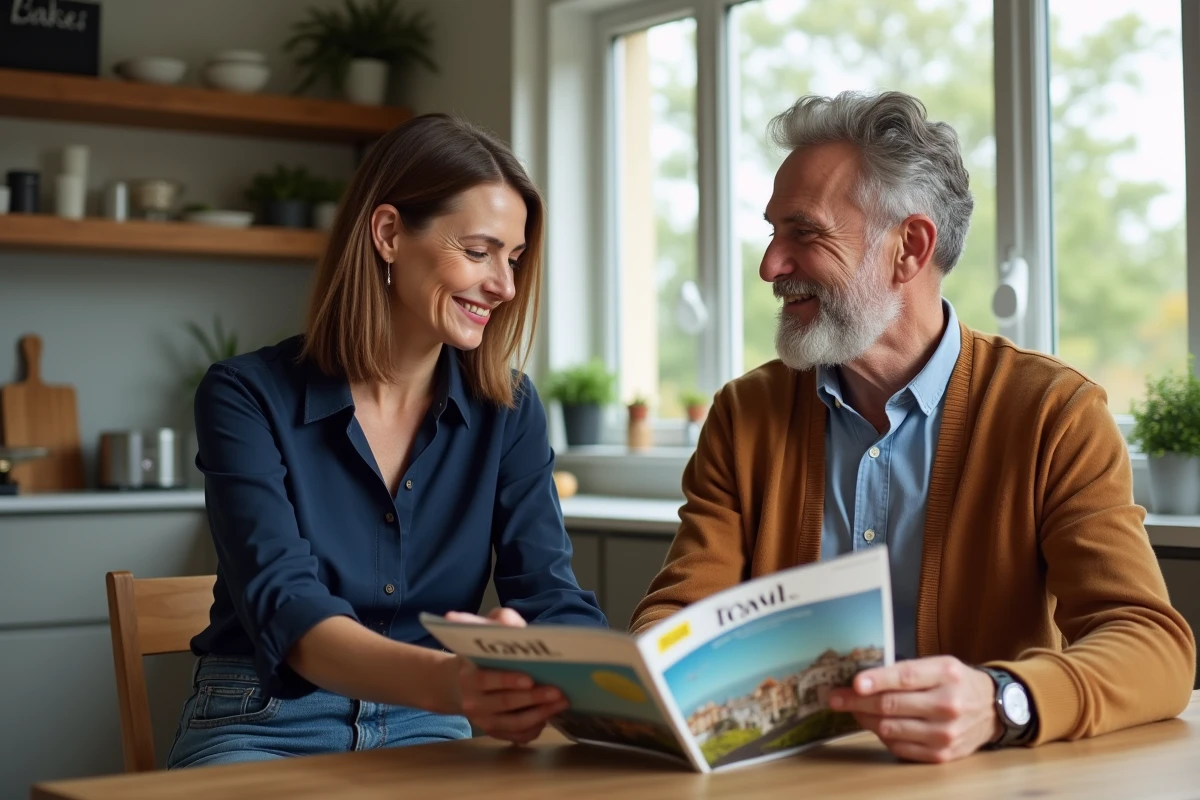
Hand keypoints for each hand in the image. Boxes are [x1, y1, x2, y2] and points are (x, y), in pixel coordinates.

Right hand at [444, 607, 568, 744]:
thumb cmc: (480, 656)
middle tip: (558, 691)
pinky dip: (535, 728)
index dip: (508, 680)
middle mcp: (473, 703)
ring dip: (540, 714)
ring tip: (562, 703)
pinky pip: (518, 737)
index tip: (530, 678)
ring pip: (514, 723)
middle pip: (505, 703)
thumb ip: (498, 623)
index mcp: (468, 676)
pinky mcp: (496, 733)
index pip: (485, 680)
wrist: (459, 685)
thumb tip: (508, 622)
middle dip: (534, 698)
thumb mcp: (483, 634)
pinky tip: (550, 716)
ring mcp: (484, 721)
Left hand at [827, 656, 1001, 762]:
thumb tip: (863, 678)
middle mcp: (948, 705)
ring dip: (865, 718)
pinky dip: (882, 735)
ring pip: (891, 728)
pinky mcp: (942, 755)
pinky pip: (899, 747)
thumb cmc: (957, 682)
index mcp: (946, 674)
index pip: (905, 677)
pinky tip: (875, 724)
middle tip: (835, 698)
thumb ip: (906, 670)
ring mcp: (946, 733)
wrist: (993, 709)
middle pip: (892, 705)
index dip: (876, 680)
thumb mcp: (939, 665)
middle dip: (857, 701)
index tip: (854, 683)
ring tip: (853, 709)